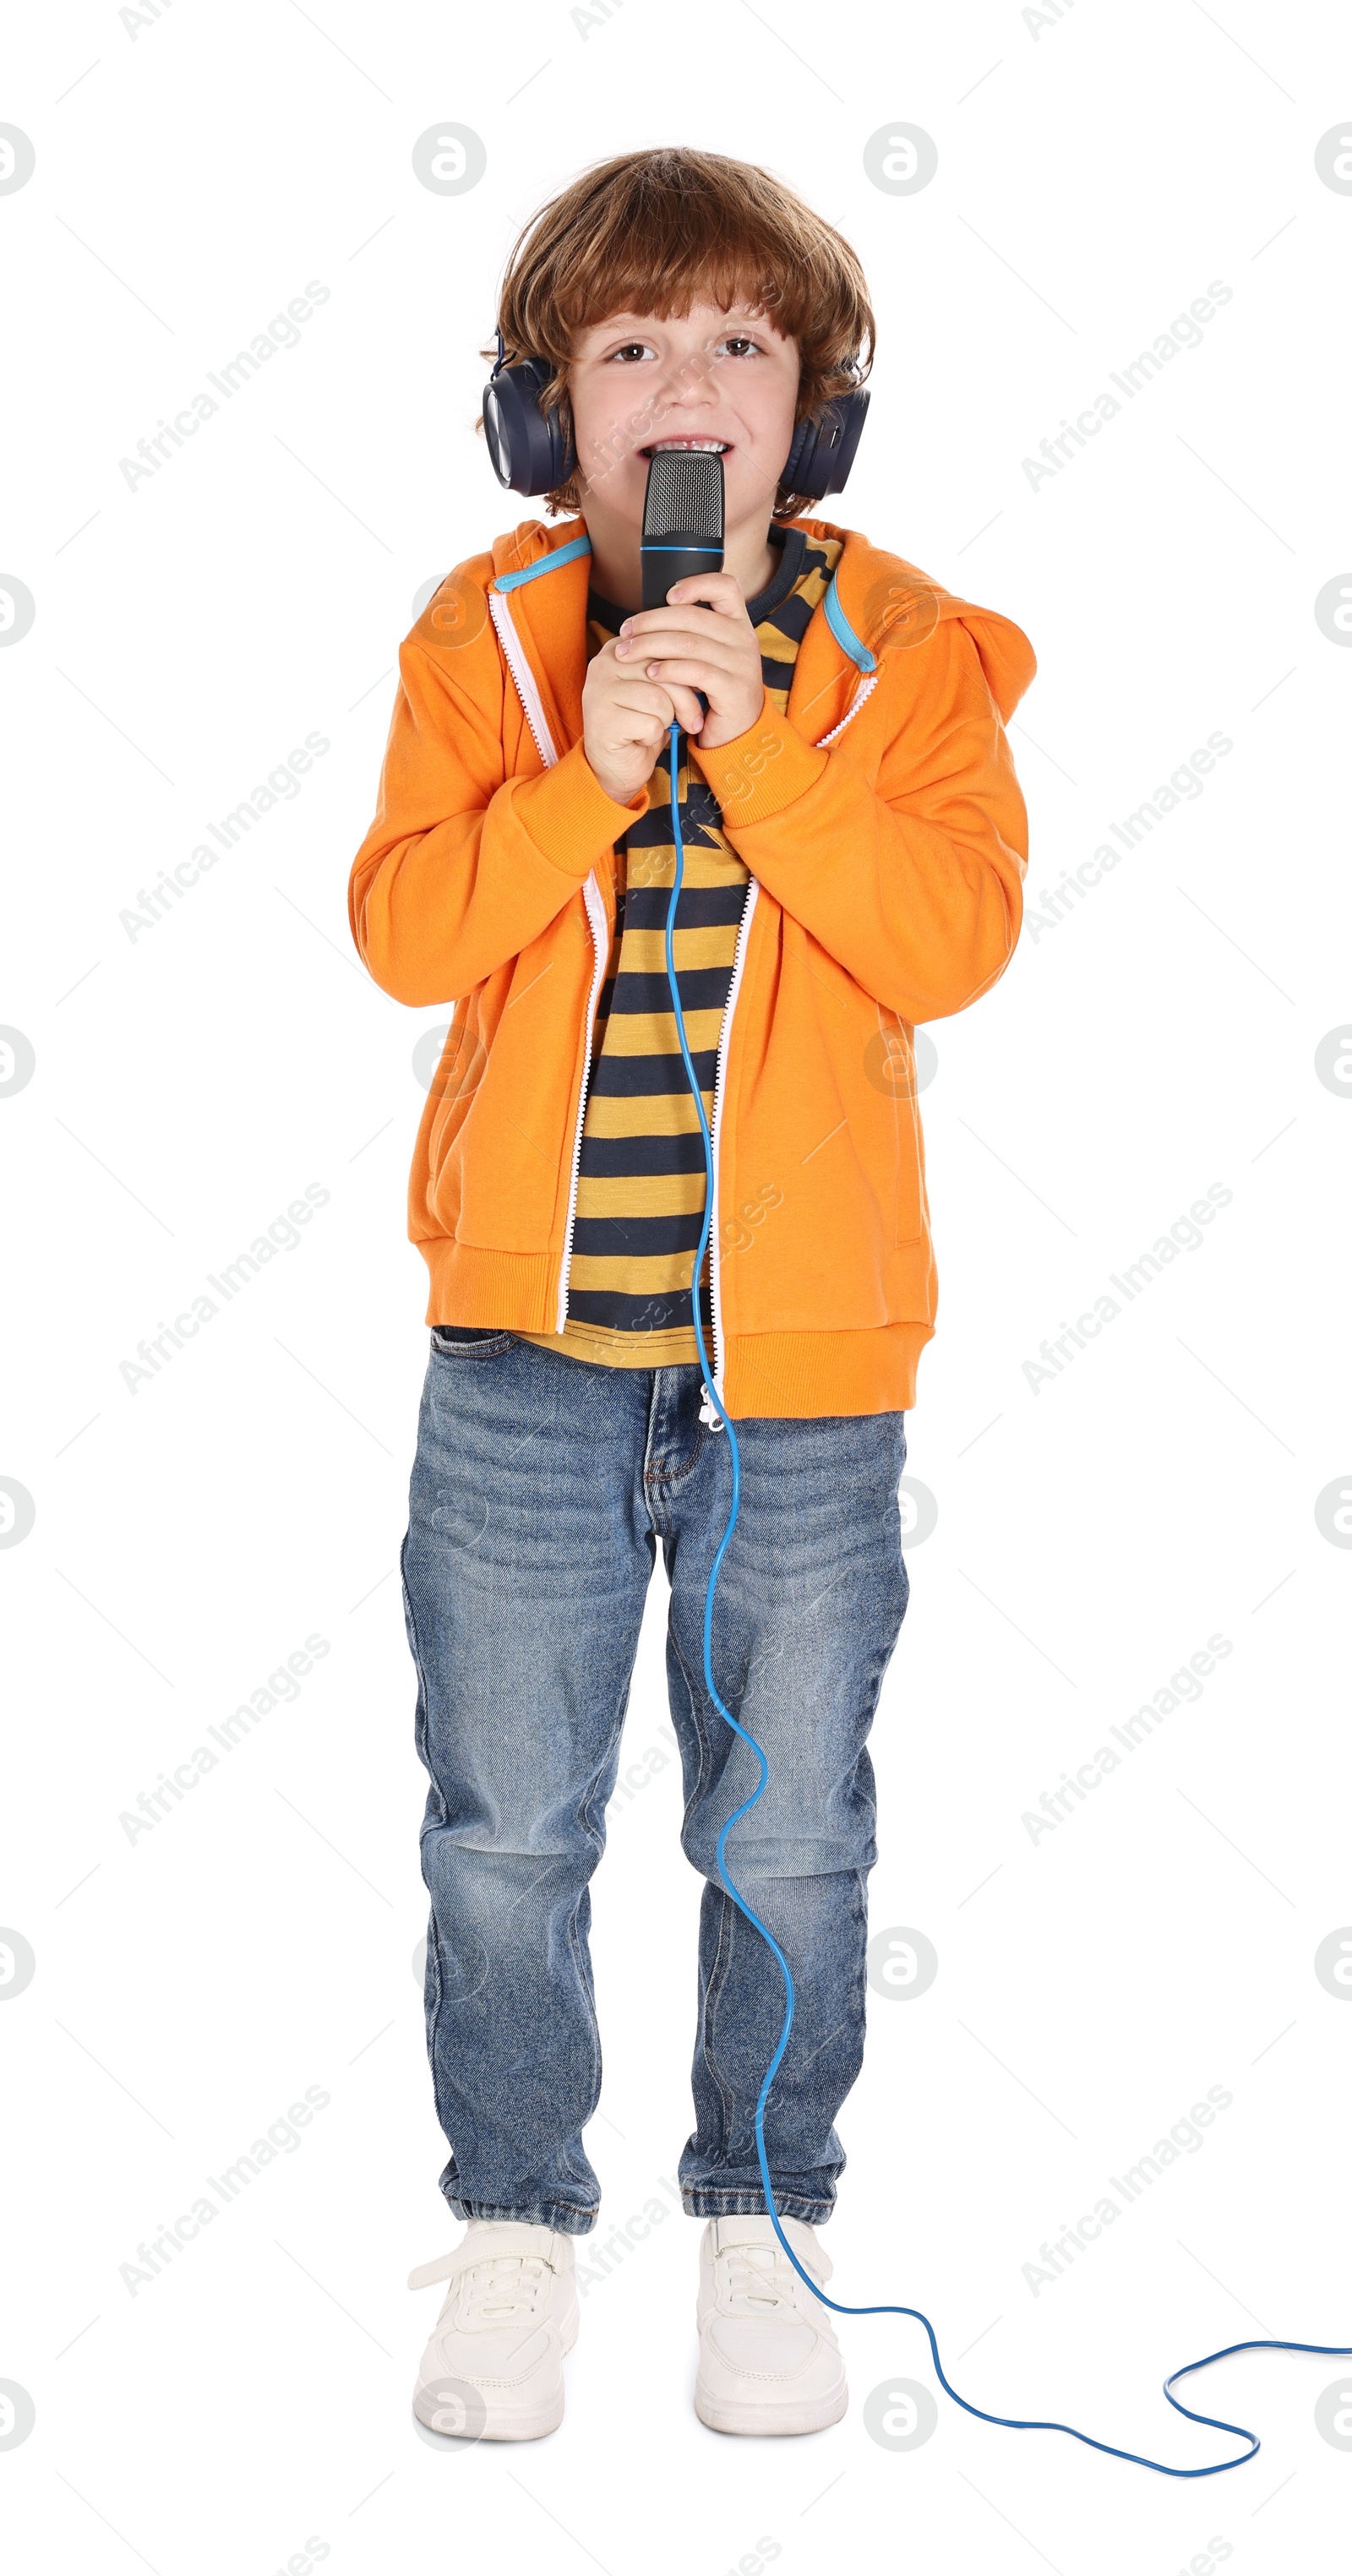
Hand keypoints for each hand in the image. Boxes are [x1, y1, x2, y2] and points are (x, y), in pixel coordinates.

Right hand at [581, 635, 685, 805]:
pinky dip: (652, 737)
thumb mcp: (663, 691)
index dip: (688, 672)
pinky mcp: (601, 719)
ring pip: (658, 699)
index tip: (697, 690)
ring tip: (652, 727)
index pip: (666, 646)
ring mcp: (598, 690)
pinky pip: (649, 724)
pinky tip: (638, 740)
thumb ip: (674, 671)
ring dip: (665, 720)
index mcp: (620, 648)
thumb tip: (703, 665)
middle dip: (685, 700)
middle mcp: (604, 663)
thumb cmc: (642, 725)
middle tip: (691, 720)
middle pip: (663, 671)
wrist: (618, 765)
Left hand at [613, 573, 765, 752]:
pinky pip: (695, 672)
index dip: (695, 583)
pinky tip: (650, 673)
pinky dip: (668, 670)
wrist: (736, 735)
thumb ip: (691, 634)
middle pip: (693, 616)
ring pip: (689, 643)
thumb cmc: (713, 693)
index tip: (667, 595)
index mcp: (738, 624)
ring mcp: (741, 664)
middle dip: (652, 621)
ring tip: (629, 654)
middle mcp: (744, 639)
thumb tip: (651, 615)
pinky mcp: (733, 689)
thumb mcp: (707, 657)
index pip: (725, 586)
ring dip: (651, 646)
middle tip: (626, 632)